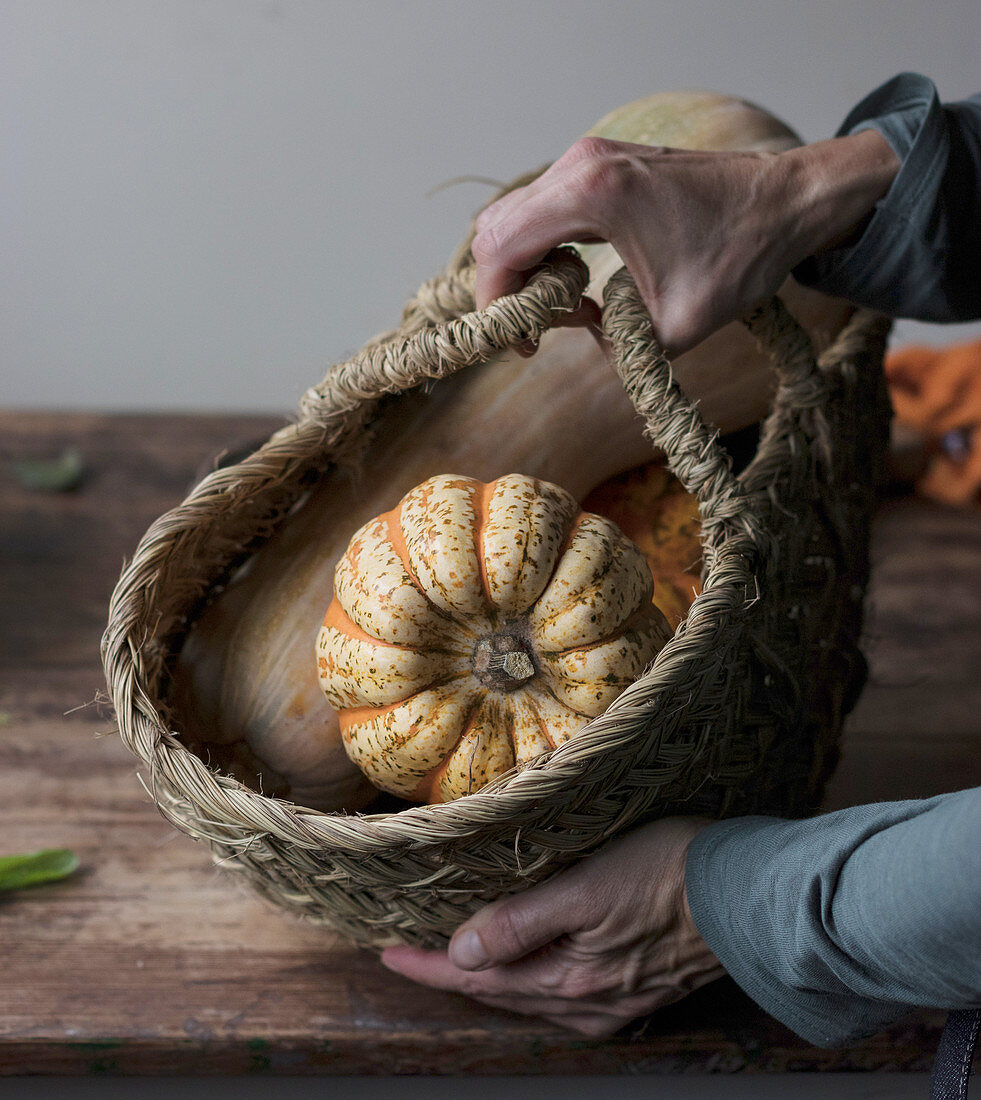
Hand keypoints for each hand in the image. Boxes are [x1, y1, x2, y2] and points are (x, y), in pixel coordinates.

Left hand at [380, 816, 724, 1036]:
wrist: (751, 894)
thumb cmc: (669, 874)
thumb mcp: (587, 888)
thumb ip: (522, 924)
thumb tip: (460, 955)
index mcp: (569, 982)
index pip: (478, 980)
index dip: (428, 968)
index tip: (385, 954)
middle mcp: (587, 1005)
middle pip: (501, 993)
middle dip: (453, 976)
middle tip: (411, 955)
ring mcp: (616, 1001)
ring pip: (532, 997)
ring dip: (491, 979)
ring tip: (459, 961)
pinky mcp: (639, 986)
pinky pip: (565, 994)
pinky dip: (531, 979)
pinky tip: (530, 966)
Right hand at [472, 130, 898, 355]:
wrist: (788, 201)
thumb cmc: (740, 254)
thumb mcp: (675, 327)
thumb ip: (617, 346)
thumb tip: (590, 341)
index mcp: (592, 194)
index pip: (501, 247)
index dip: (497, 302)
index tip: (525, 342)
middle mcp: (582, 166)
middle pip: (499, 229)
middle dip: (510, 288)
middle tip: (547, 329)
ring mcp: (591, 159)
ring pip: (520, 218)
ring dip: (532, 270)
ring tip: (578, 309)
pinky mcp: (603, 165)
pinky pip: (549, 210)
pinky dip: (551, 250)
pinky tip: (588, 282)